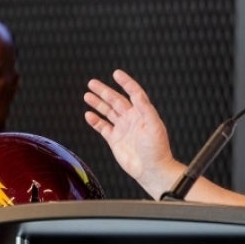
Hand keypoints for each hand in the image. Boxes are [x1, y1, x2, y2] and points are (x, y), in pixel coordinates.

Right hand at [84, 69, 181, 196]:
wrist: (151, 170)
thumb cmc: (157, 149)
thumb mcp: (154, 126)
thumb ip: (145, 108)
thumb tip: (137, 94)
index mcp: (142, 113)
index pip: (133, 93)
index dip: (125, 82)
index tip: (116, 73)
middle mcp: (132, 118)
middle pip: (115, 100)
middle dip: (104, 91)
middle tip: (92, 83)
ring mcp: (122, 129)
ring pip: (107, 112)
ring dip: (97, 103)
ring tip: (87, 95)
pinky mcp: (115, 140)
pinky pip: (103, 127)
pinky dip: (95, 121)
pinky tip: (88, 115)